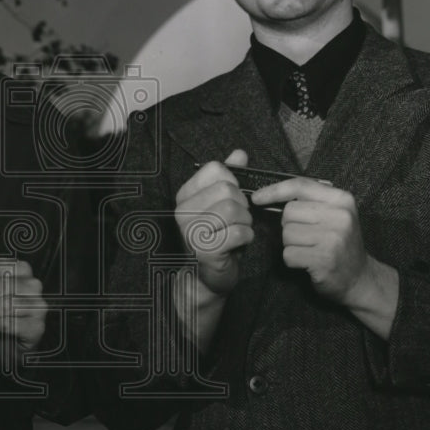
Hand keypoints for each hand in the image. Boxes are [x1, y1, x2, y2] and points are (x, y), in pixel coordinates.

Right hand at [174, 149, 253, 301]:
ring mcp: (191, 231)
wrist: (206, 276)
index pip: (216, 169)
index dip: (232, 182)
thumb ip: (229, 177)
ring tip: (238, 230)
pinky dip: (247, 237)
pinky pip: (239, 232)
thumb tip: (239, 153)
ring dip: (246, 222)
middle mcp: (182, 210)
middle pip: (227, 189)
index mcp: (184, 195)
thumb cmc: (217, 236)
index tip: (230, 199)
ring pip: (234, 210)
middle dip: (242, 205)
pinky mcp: (204, 250)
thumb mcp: (221, 203)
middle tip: (236, 219)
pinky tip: (239, 243)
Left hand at [251, 178, 397, 337]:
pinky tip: (308, 262)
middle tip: (308, 237)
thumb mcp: (334, 214)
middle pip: (289, 212)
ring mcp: (333, 238)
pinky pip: (288, 254)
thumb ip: (310, 200)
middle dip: (289, 226)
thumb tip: (269, 193)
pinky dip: (293, 260)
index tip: (256, 198)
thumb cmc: (339, 244)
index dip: (274, 191)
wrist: (360, 279)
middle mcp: (340, 216)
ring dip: (291, 245)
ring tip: (310, 249)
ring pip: (286, 234)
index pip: (299, 186)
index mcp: (342, 199)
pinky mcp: (324, 259)